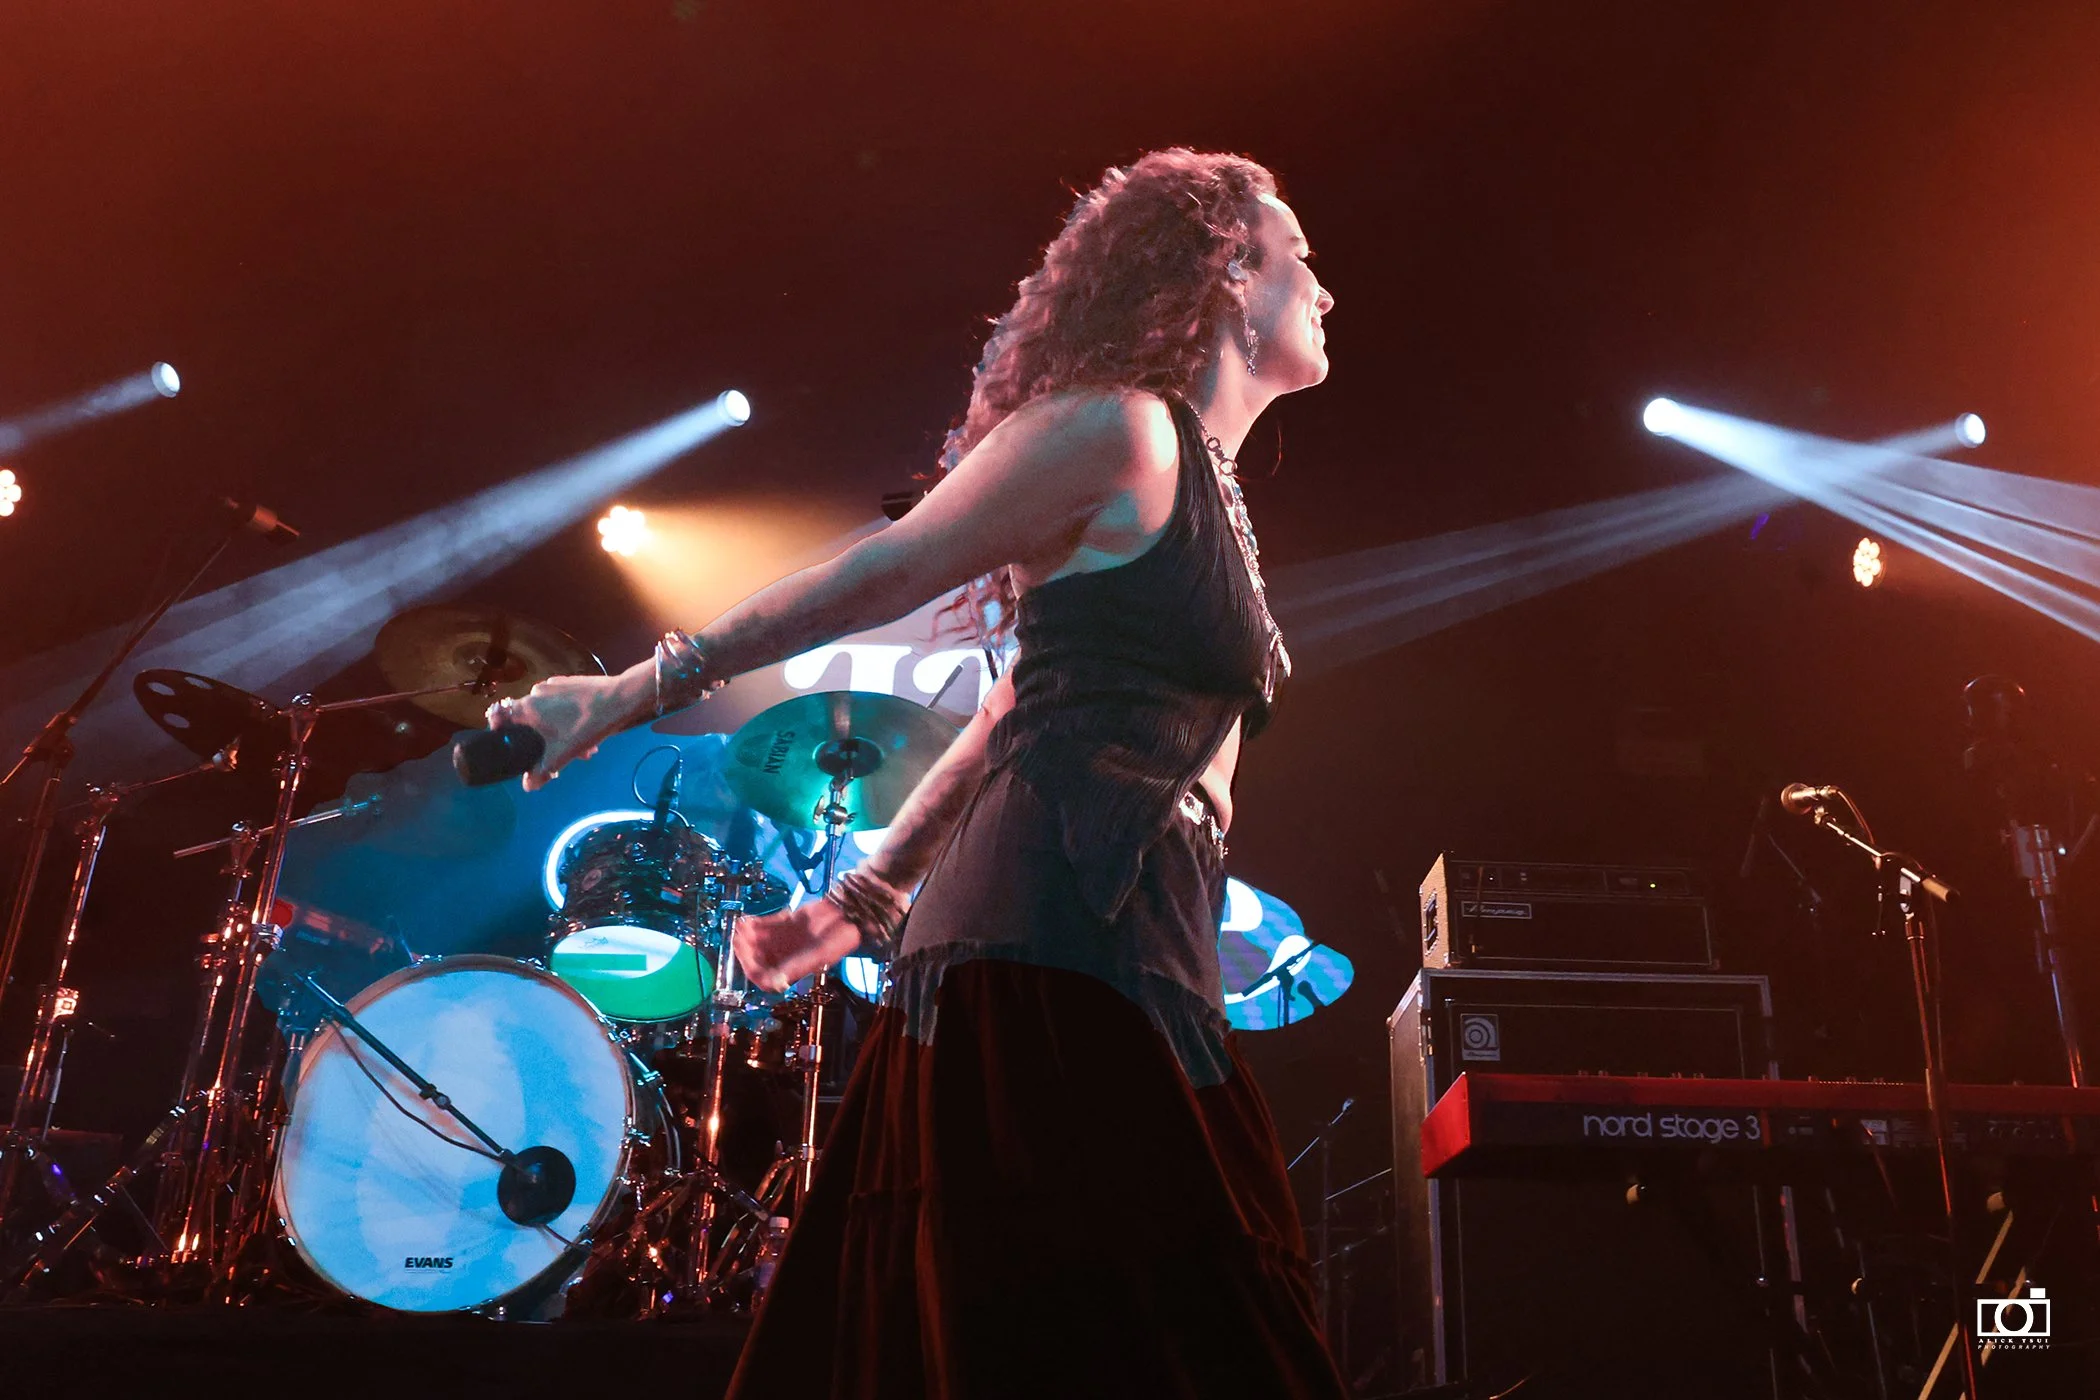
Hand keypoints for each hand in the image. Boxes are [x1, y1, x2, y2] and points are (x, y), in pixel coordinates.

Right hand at [485, 670, 639, 791]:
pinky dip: (569, 718)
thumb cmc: (586, 726)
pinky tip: (588, 732)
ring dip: (561, 733)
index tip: (508, 742)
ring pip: (549, 713)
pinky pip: (561, 703)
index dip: (498, 728)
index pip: (499, 714)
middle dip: (544, 740)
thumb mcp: (563, 754)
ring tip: (585, 750)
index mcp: (528, 707)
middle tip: (562, 756)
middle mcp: (536, 692)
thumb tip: (527, 786)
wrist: (620, 699)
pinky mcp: (570, 682)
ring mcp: (553, 685)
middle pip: (529, 719)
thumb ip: (542, 770)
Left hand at [734, 898, 864, 991]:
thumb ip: (797, 967)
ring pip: (757, 943)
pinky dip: (754, 924)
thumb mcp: (820, 954)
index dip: (752, 970)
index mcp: (793, 970)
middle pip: (756, 960)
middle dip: (745, 950)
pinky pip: (764, 927)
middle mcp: (785, 958)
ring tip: (741, 926)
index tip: (745, 957)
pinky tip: (747, 919)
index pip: (765, 979)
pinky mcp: (783, 925)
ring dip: (746, 936)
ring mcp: (782, 941)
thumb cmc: (840, 938)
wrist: (848, 913)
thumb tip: (776, 983)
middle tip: (738, 937)